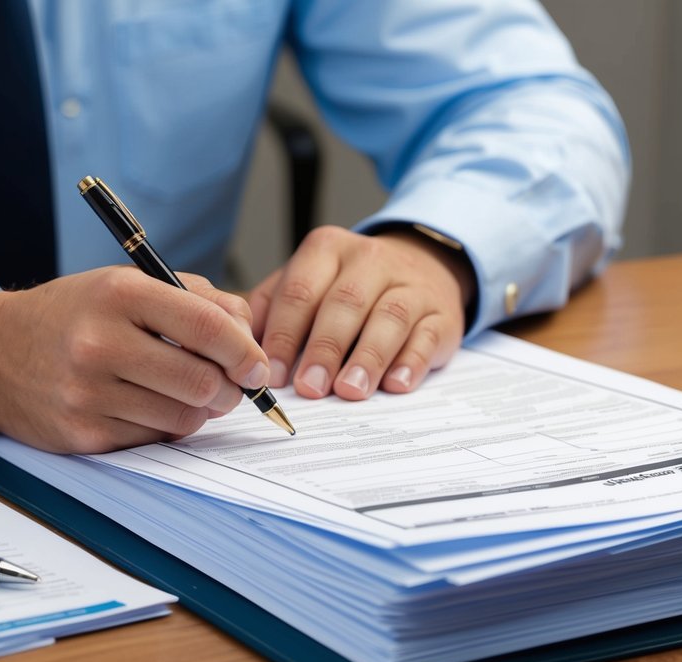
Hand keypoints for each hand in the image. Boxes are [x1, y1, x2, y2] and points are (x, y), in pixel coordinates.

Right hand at [0, 266, 269, 453]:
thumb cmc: (74, 314)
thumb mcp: (127, 283)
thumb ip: (195, 300)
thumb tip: (249, 337)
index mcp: (120, 294)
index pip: (207, 327)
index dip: (245, 351)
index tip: (256, 367)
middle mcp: (100, 343)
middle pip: (201, 381)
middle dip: (228, 390)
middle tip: (227, 387)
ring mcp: (88, 393)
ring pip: (183, 417)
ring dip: (199, 411)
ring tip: (186, 394)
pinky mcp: (83, 434)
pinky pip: (152, 438)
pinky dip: (164, 426)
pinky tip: (147, 407)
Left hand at [249, 226, 475, 399]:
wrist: (423, 264)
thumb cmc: (349, 286)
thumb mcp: (308, 282)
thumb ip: (272, 308)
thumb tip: (238, 346)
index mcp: (327, 249)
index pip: (300, 291)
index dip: (284, 334)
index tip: (271, 373)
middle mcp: (371, 259)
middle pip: (345, 302)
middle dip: (324, 349)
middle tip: (309, 388)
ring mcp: (411, 285)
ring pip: (390, 318)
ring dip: (367, 357)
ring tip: (350, 391)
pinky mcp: (442, 314)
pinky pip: (428, 336)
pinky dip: (411, 363)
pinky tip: (395, 385)